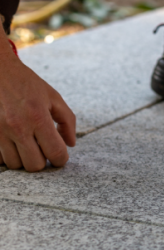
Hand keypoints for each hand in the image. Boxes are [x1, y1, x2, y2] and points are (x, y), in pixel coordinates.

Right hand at [0, 43, 75, 171]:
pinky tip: (14, 144)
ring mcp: (0, 131)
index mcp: (38, 118)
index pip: (55, 153)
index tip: (61, 156)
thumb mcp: (54, 98)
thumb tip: (70, 144)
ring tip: (29, 146)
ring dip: (24, 159)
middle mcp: (17, 127)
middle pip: (34, 165)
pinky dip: (8, 155)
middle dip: (43, 161)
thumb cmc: (27, 84)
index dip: (62, 159)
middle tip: (44, 150)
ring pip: (15, 164)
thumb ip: (67, 121)